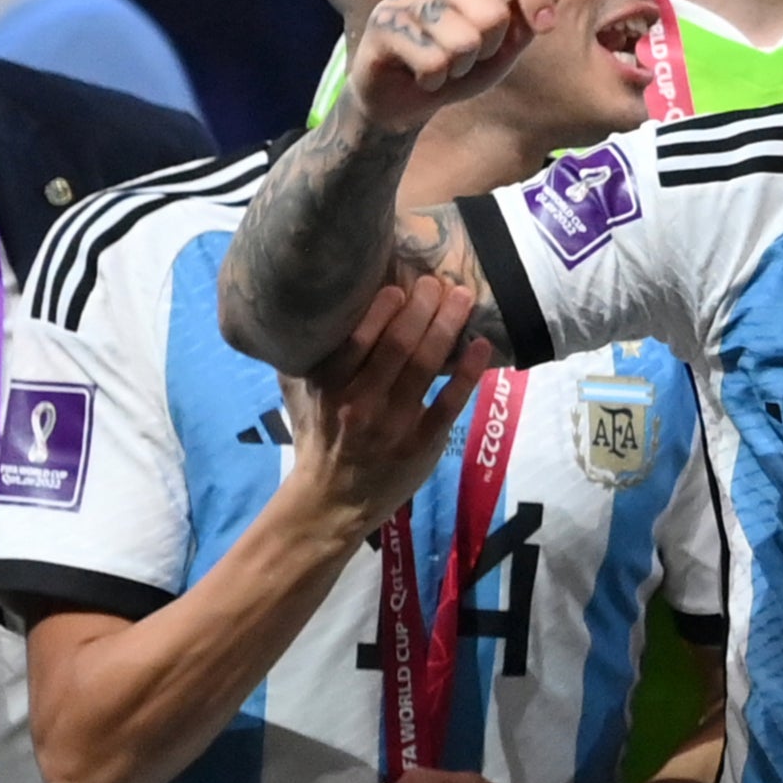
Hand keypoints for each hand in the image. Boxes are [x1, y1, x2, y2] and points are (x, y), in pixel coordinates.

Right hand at [278, 280, 487, 550]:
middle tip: (439, 282)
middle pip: (398, 345)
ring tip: (463, 297)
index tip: (401, 283)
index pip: (357, 338)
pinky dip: (468, 372)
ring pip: (425, 366)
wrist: (330, 500)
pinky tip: (482, 345)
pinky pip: (449, 403)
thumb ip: (309, 353)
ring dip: (448, 326)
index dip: (383, 308)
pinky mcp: (421, 443)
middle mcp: (358, 402)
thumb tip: (317, 302)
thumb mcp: (301, 393)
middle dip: (423, 306)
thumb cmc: (319, 435)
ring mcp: (392, 424)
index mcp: (327, 385)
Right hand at [344, 0, 559, 134]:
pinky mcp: (383, 23)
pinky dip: (436, 79)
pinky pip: (434, 62)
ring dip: (461, 66)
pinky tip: (422, 73)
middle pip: (493, 13)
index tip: (547, 26)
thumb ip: (530, 13)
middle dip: (491, 46)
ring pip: (464, 42)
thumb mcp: (506, 41)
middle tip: (471, 51)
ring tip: (444, 61)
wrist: (406, 97)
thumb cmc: (462, 61)